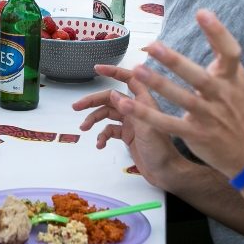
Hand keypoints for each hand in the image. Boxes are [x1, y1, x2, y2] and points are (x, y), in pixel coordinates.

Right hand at [72, 65, 183, 188]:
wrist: (168, 174)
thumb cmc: (162, 152)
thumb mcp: (146, 130)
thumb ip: (131, 111)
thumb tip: (112, 94)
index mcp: (144, 103)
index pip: (129, 80)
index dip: (114, 72)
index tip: (96, 69)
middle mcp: (137, 109)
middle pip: (111, 98)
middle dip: (93, 101)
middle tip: (76, 107)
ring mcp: (132, 123)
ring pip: (108, 114)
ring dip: (94, 119)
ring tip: (84, 128)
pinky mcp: (128, 136)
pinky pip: (110, 130)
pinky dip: (102, 136)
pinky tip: (100, 145)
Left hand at [119, 10, 243, 177]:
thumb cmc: (236, 110)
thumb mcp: (235, 80)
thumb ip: (221, 53)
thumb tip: (207, 16)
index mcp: (232, 79)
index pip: (230, 53)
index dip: (218, 33)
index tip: (202, 13)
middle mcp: (222, 97)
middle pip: (199, 78)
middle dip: (176, 62)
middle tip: (153, 45)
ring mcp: (209, 117)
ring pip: (182, 100)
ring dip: (159, 85)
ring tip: (137, 70)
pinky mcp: (196, 135)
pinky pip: (167, 124)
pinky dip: (146, 115)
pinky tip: (125, 104)